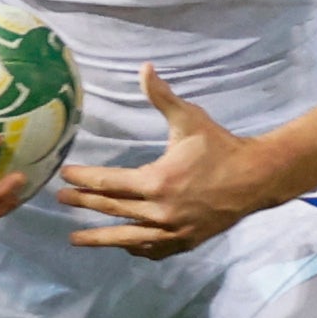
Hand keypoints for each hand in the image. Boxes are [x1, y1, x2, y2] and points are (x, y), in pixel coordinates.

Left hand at [58, 66, 277, 258]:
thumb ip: (162, 96)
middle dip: (84, 204)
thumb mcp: (189, 119)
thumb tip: (144, 68)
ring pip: (127, 238)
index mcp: (156, 181)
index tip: (65, 176)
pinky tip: (123, 246)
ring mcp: (172, 230)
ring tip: (75, 239)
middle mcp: (160, 211)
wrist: (256, 178)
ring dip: (100, 238)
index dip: (84, 179)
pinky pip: (153, 249)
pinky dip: (135, 248)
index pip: (108, 182)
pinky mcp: (185, 241)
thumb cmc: (220, 147)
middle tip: (60, 201)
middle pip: (112, 209)